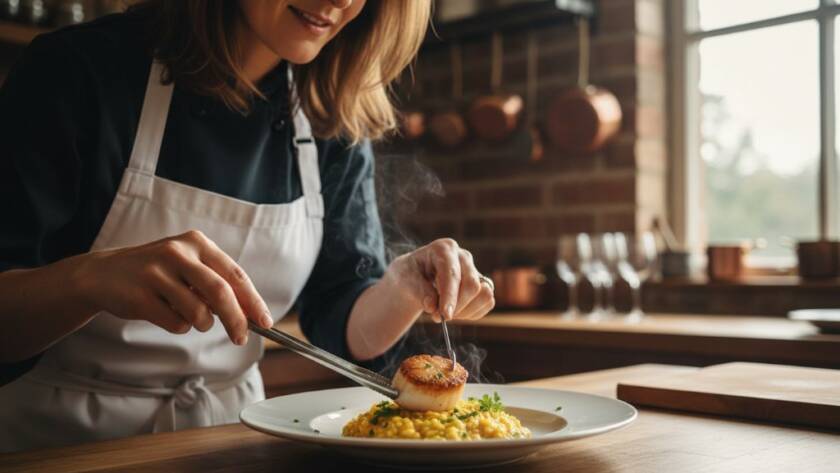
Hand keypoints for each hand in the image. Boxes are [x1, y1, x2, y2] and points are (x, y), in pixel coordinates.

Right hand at [74, 230, 271, 344]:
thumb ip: (217, 283)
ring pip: (198, 312)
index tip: (265, 321)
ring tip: (187, 314)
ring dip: (200, 323)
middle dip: (236, 319)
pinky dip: (178, 326)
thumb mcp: (188, 266)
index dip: (253, 301)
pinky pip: (175, 323)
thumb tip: (251, 314)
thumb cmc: (158, 274)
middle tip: (241, 337)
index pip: (235, 275)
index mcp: (197, 242)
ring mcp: (156, 273)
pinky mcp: (140, 295)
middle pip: (221, 293)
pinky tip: (164, 312)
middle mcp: (178, 252)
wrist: (103, 274)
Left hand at [386, 238, 494, 322]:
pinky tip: (456, 312)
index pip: (452, 274)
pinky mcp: (482, 284)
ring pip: (484, 295)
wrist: (414, 277)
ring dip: (465, 311)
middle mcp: (463, 257)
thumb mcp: (405, 280)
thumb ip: (419, 291)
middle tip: (436, 317)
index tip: (445, 315)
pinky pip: (487, 303)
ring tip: (446, 313)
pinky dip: (472, 313)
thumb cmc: (409, 275)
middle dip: (456, 307)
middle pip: (472, 285)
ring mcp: (475, 270)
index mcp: (444, 249)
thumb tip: (432, 306)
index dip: (450, 296)